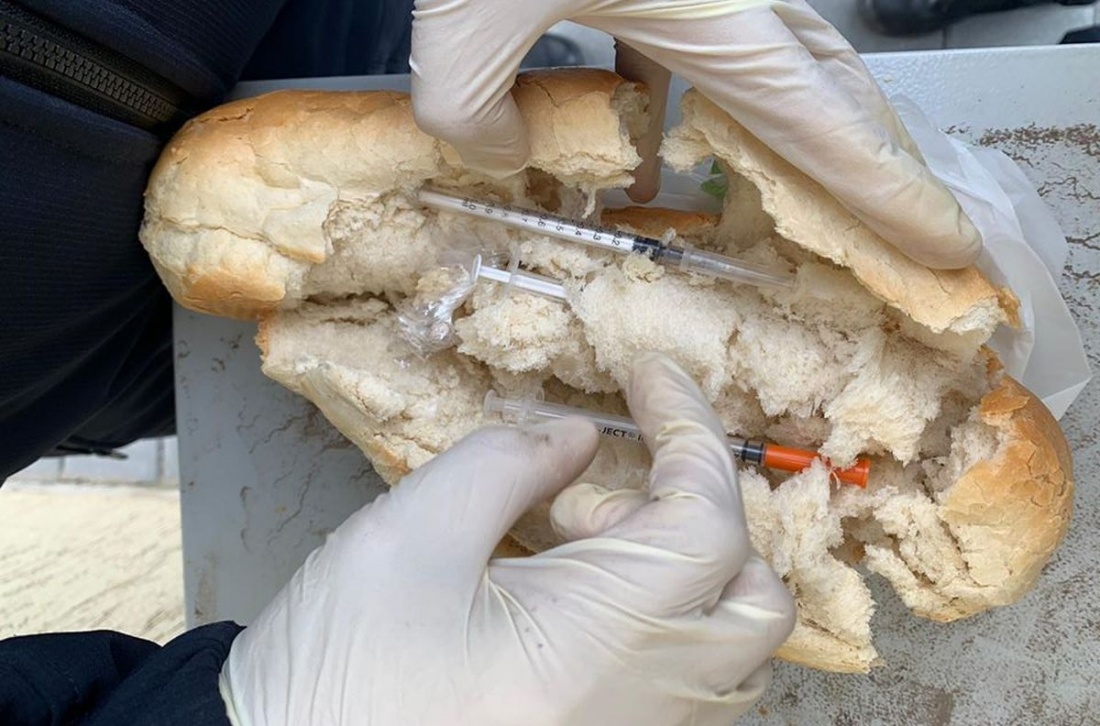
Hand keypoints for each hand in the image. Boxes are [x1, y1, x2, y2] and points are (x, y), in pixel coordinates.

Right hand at [219, 353, 794, 724]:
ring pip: (725, 644)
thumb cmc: (339, 672)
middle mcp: (643, 705)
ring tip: (565, 542)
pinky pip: (679, 681)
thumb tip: (578, 440)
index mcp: (601, 646)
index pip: (707, 518)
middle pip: (755, 596)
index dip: (689, 427)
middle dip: (697, 513)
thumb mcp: (408, 536)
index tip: (647, 374)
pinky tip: (562, 593)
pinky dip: (652, 614)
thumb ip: (506, 466)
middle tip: (596, 490)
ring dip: (675, 566)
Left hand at [409, 0, 981, 269]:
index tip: (948, 245)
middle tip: (908, 232)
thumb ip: (474, 108)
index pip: (825, 128)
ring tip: (803, 204)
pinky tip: (651, 148)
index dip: (892, 198)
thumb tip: (506, 155)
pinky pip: (700, 48)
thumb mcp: (462, 15)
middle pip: (836, 92)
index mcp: (714, 10)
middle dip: (877, 169)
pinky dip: (693, 102)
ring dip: (799, 137)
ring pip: (782, 66)